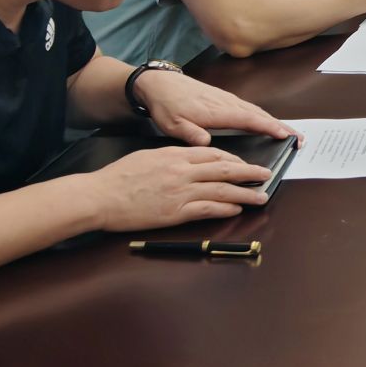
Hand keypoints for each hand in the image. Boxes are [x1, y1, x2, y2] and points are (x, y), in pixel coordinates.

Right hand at [90, 146, 274, 230]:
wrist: (99, 196)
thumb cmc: (117, 177)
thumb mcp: (148, 156)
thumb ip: (172, 157)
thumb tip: (189, 158)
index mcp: (175, 155)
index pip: (213, 154)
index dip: (234, 159)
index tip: (244, 163)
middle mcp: (182, 171)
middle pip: (224, 169)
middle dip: (249, 172)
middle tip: (266, 174)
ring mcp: (180, 192)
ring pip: (222, 189)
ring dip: (245, 192)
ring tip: (261, 196)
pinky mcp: (175, 212)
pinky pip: (207, 208)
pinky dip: (226, 208)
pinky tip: (237, 208)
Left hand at [133, 69, 298, 146]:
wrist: (159, 84)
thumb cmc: (166, 105)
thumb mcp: (173, 124)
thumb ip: (191, 134)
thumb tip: (207, 143)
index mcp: (218, 111)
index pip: (251, 120)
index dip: (270, 128)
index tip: (287, 136)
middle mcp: (227, 103)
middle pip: (261, 115)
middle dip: (281, 126)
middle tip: (299, 139)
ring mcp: (227, 99)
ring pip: (257, 111)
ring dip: (274, 121)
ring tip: (289, 133)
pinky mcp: (224, 99)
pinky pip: (249, 108)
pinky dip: (262, 116)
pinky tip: (265, 122)